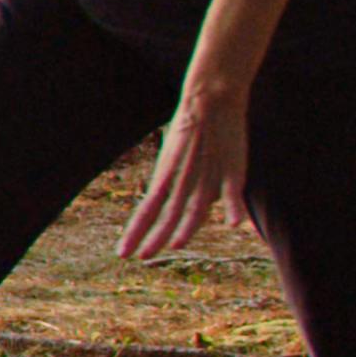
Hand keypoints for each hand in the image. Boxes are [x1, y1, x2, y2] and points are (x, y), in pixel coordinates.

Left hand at [117, 92, 250, 259]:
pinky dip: (233, 207)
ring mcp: (205, 175)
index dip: (135, 232)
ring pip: (194, 206)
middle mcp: (182, 179)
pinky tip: (233, 224)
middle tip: (140, 258)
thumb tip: (204, 209)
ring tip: (174, 246)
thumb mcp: (179, 160)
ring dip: (186, 228)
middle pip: (166, 214)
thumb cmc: (194, 131)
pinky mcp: (230, 169)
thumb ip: (186, 186)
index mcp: (165, 177)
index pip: (146, 211)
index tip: (123, 253)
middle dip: (153, 237)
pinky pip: (232, 192)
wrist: (209, 98)